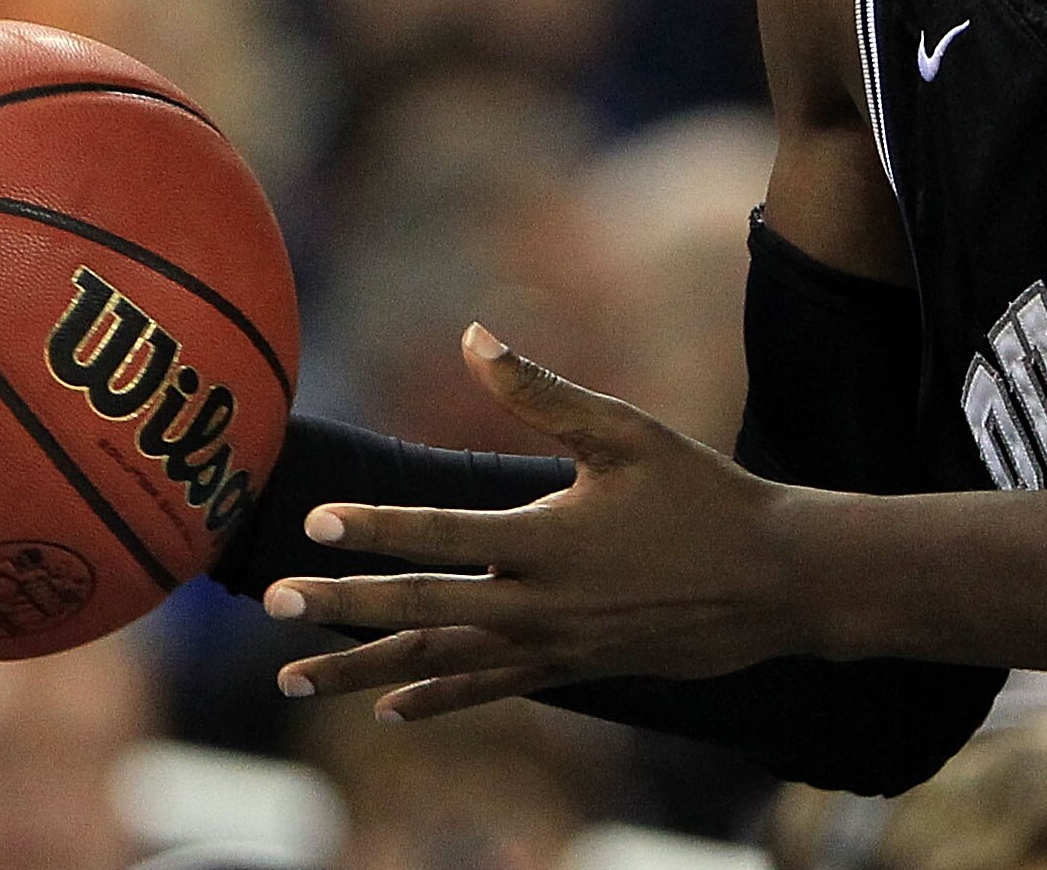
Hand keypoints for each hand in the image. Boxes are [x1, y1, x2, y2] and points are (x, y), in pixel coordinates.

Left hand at [265, 325, 822, 721]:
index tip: (314, 523)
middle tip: (272, 604)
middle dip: (341, 608)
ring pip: (438, 662)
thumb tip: (472, 336)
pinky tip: (388, 709)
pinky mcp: (570, 670)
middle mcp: (539, 605)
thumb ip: (543, 392)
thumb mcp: (628, 433)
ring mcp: (552, 648)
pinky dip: (435, 699)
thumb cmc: (704, 494)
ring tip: (291, 681)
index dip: (373, 528)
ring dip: (361, 672)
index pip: (440, 534)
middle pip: (420, 608)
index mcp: (548, 539)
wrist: (775, 583)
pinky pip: (486, 691)